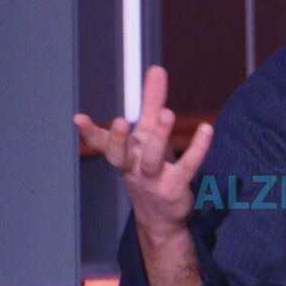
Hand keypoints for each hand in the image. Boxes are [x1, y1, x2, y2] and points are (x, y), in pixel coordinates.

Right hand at [74, 65, 213, 242]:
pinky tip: (206, 129)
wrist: (161, 217)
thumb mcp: (148, 135)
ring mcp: (153, 180)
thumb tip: (155, 68)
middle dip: (118, 138)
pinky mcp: (175, 188)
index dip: (90, 132)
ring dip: (159, 137)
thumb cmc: (151, 168)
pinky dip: (197, 149)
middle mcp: (133, 168)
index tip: (79, 118)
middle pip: (120, 155)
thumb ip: (151, 102)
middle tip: (121, 120)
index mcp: (124, 155)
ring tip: (167, 113)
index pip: (102, 144)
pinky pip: (187, 167)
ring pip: (153, 160)